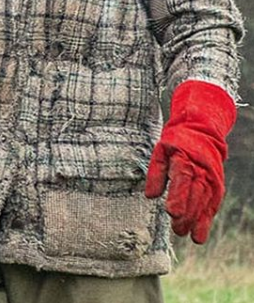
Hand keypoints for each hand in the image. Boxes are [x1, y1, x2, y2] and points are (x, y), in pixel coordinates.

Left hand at [145, 80, 236, 243]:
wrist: (202, 130)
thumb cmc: (176, 142)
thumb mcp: (160, 151)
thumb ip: (155, 173)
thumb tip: (150, 196)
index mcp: (183, 159)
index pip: (181, 179)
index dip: (177, 197)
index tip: (171, 212)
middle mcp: (200, 170)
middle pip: (194, 194)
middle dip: (187, 214)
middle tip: (177, 229)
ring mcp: (211, 178)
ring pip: (205, 202)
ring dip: (197, 220)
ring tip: (188, 235)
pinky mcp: (217, 186)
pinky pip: (212, 204)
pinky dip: (206, 219)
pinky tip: (200, 233)